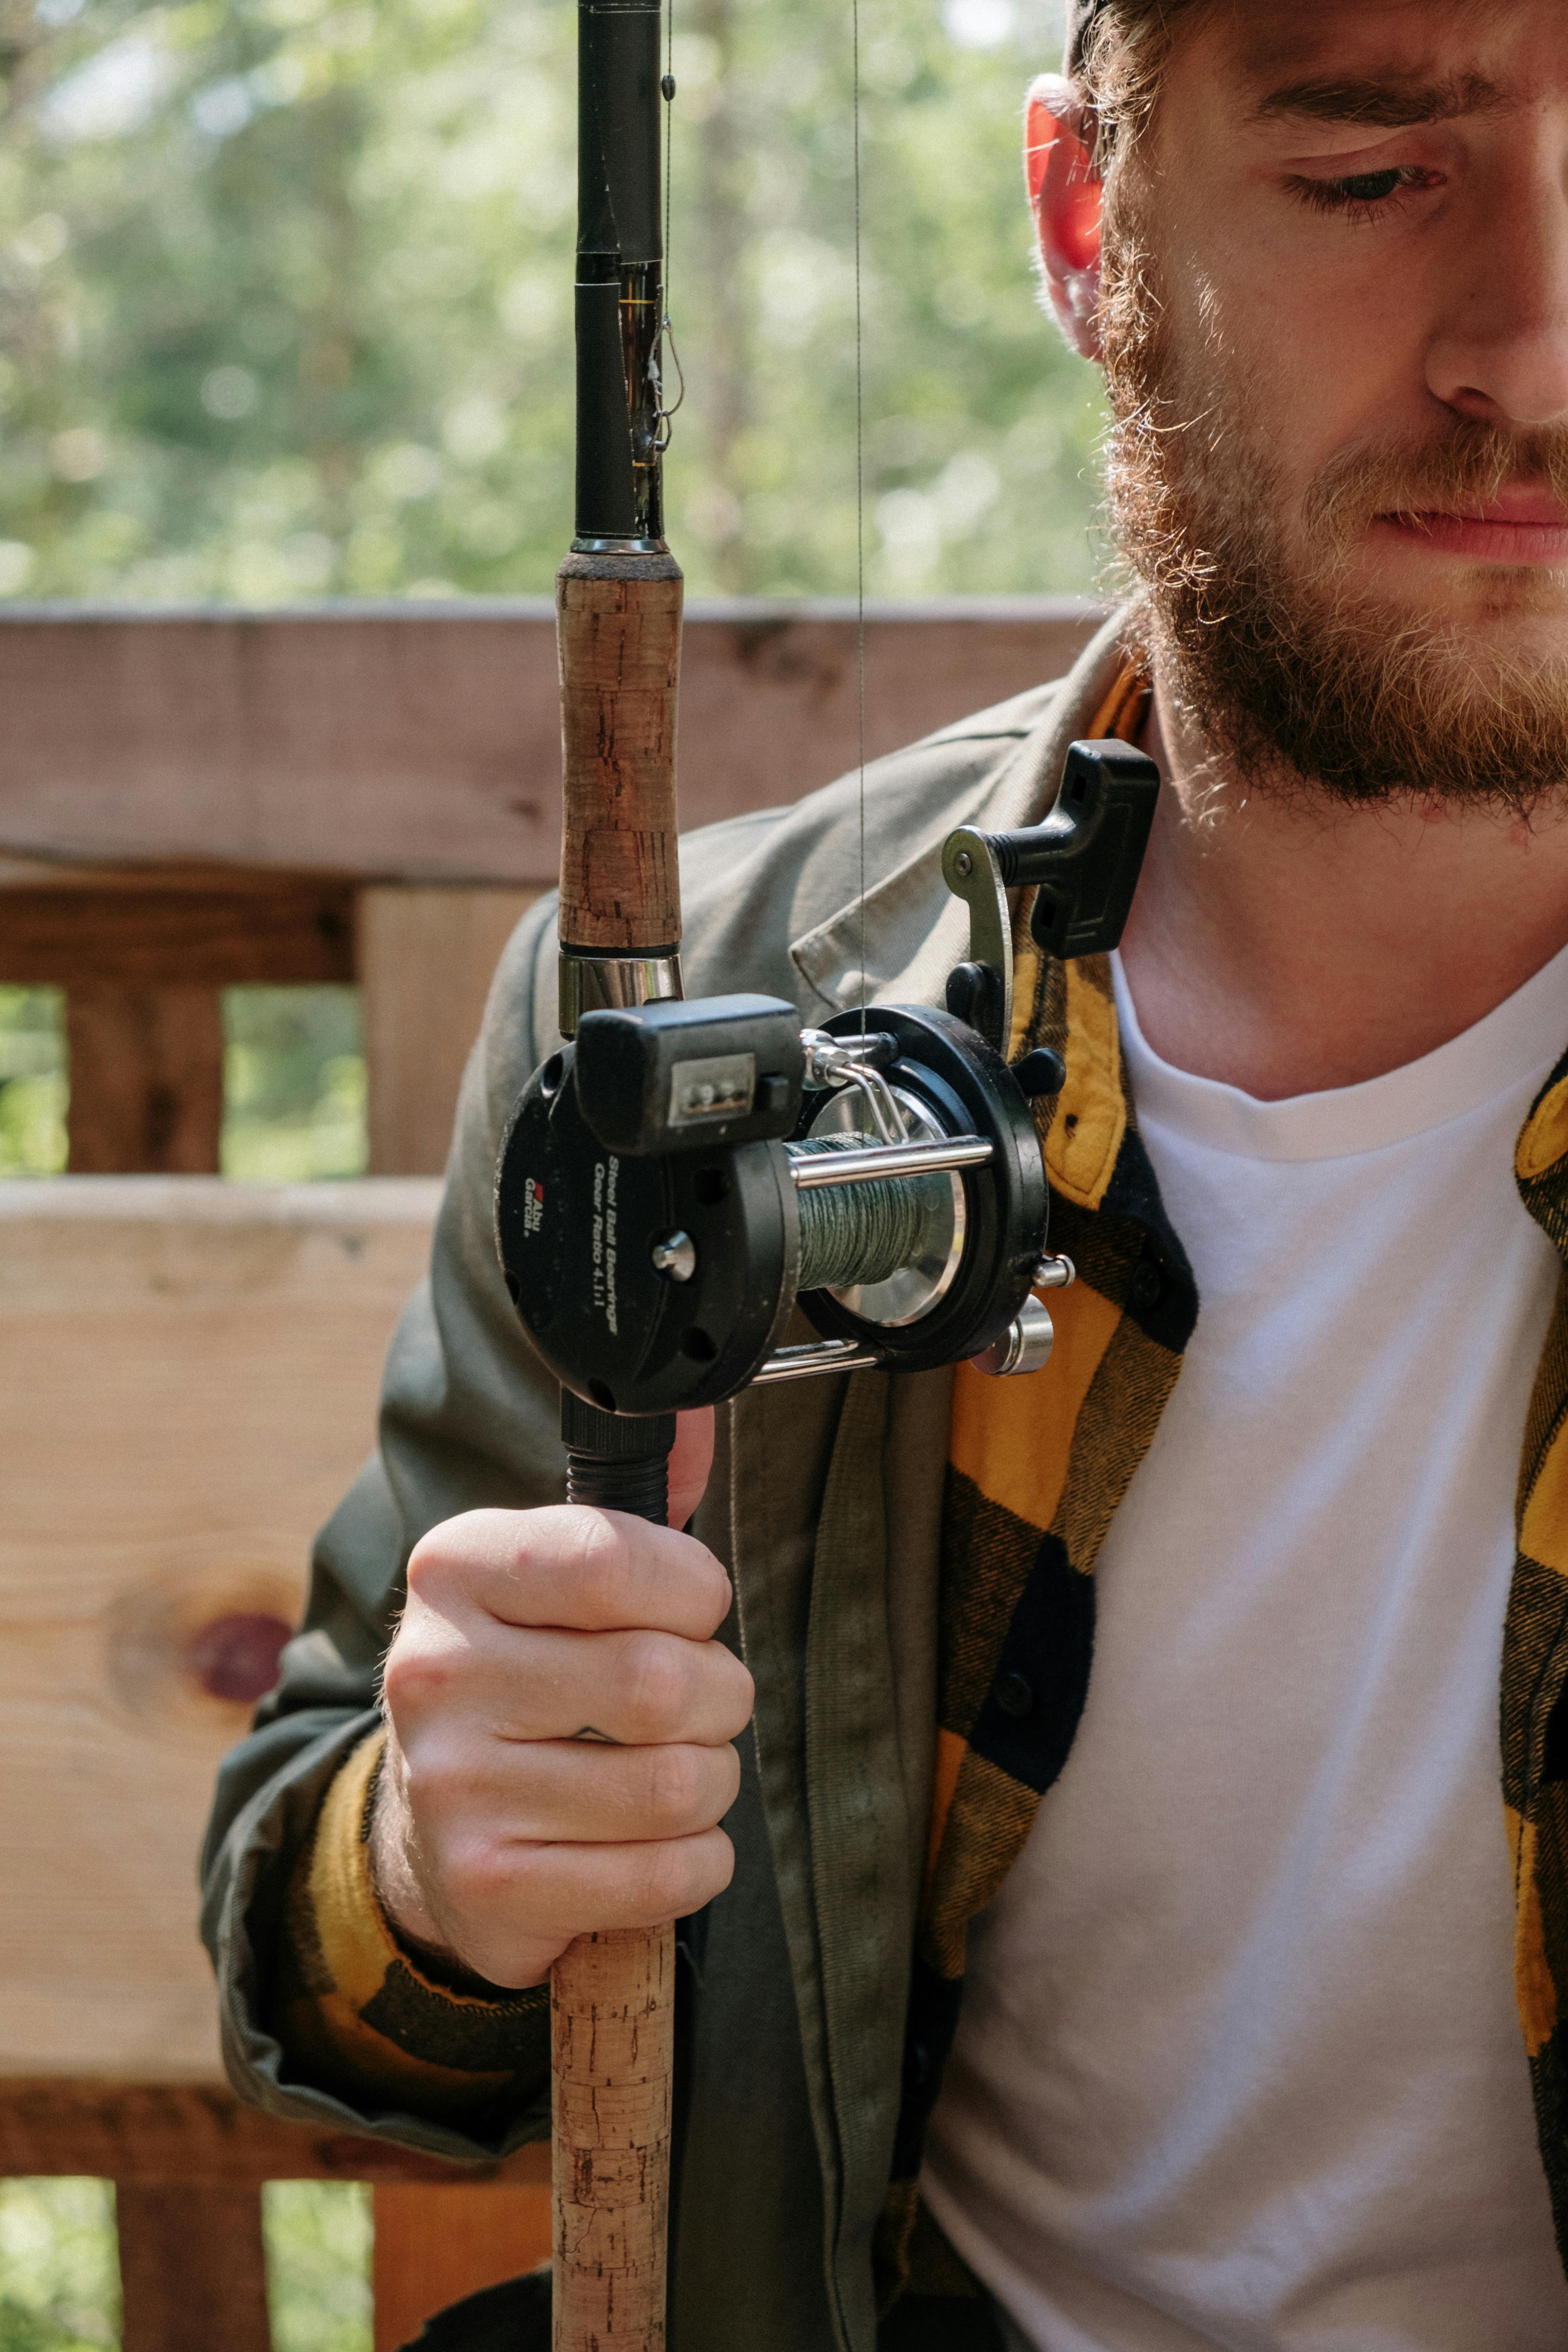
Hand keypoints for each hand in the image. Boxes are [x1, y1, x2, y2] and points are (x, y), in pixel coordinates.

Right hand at [372, 1408, 750, 1987]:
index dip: (694, 1591)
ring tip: (674, 1770)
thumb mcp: (557, 1572)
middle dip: (720, 1696)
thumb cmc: (531, 1675)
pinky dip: (694, 1861)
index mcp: (455, 1569)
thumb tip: (696, 1409)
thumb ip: (637, 1495)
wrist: (434, 1822)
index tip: (694, 1610)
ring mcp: (452, 1784)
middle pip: (662, 1682)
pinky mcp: (484, 1882)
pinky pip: (661, 1874)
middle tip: (700, 1703)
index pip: (615, 1559)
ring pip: (674, 1785)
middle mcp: (435, 1670)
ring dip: (711, 1782)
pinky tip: (657, 1843)